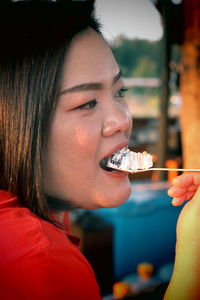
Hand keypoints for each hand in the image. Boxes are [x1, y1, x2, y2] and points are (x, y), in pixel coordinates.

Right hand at [164, 174, 199, 298]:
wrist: (189, 250)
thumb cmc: (193, 232)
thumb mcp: (197, 206)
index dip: (189, 178)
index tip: (175, 182)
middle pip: (198, 182)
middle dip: (184, 184)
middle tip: (172, 191)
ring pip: (194, 188)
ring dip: (181, 190)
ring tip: (172, 198)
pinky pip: (192, 195)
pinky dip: (182, 196)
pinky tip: (175, 201)